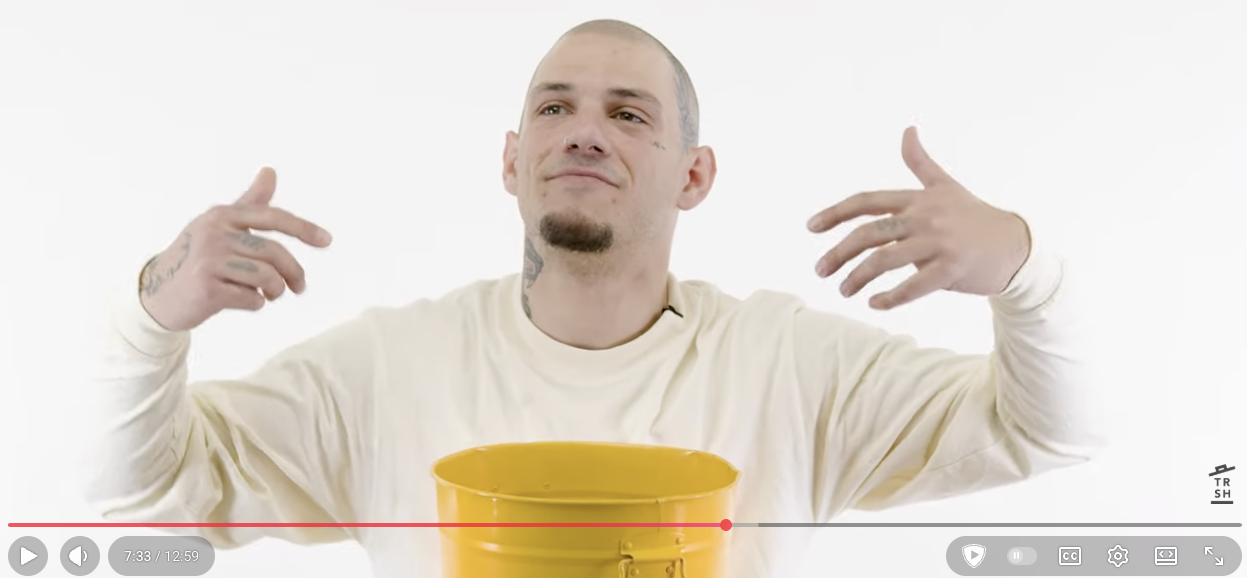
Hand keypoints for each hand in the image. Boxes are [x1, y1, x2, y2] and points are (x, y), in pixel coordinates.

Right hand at [138, 167, 332, 331]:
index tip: (327, 241)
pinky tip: (245, 301)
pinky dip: (256, 303)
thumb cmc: (197, 258)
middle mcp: (214, 234)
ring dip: (276, 291)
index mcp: (222, 216)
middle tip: (299, 287)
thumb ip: (249, 203)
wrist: (157, 294)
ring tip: (271, 294)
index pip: (272, 218)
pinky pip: (251, 299)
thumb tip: (270, 171)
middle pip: (275, 253)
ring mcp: (208, 261)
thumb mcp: (220, 226)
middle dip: (294, 273)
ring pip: (267, 278)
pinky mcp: (206, 288)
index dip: (304, 229)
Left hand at [807, 127, 1030, 309]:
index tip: (811, 227)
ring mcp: (939, 243)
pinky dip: (890, 297)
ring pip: (885, 260)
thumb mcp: (945, 186)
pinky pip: (913, 286)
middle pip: (869, 233)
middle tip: (820, 270)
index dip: (836, 213)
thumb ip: (920, 162)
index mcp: (918, 199)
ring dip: (858, 277)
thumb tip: (907, 129)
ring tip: (843, 290)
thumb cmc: (974, 217)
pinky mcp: (952, 268)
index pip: (867, 202)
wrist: (1016, 246)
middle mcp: (925, 217)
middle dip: (839, 252)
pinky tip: (873, 304)